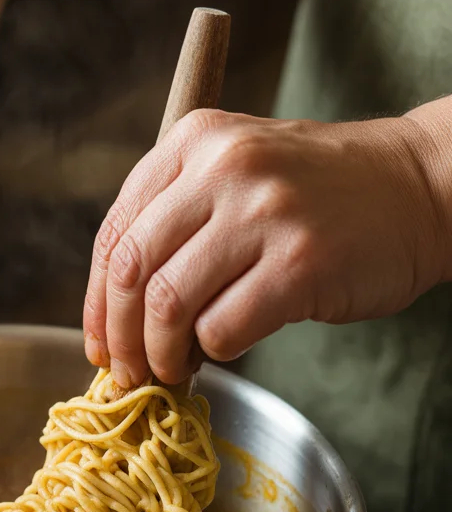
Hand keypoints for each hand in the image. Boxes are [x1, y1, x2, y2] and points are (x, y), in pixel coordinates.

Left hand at [83, 110, 449, 385]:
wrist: (417, 187)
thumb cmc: (317, 193)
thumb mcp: (237, 171)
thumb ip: (175, 219)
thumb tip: (117, 314)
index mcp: (194, 140)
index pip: (114, 231)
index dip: (95, 300)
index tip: (100, 342)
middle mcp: (224, 167)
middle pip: (130, 270)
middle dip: (119, 336)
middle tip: (129, 371)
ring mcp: (264, 214)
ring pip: (168, 304)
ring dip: (161, 354)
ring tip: (173, 370)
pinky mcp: (301, 264)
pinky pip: (223, 328)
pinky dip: (215, 351)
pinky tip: (227, 348)